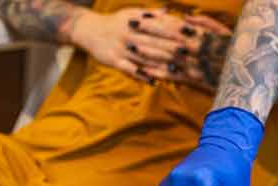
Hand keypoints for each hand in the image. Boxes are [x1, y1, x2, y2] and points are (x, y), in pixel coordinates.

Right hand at [70, 8, 188, 83]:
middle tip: (188, 54)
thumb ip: (150, 14)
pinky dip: (140, 75)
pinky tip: (152, 81)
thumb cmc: (115, 22)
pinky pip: (129, 69)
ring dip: (160, 64)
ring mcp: (121, 49)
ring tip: (176, 70)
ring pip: (144, 58)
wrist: (88, 30)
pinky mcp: (113, 60)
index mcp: (135, 23)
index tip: (189, 36)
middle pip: (153, 43)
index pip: (158, 27)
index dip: (174, 32)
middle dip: (171, 49)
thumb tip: (168, 12)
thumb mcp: (130, 13)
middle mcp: (129, 35)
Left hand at [135, 15, 232, 90]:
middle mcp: (194, 49)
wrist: (250, 72)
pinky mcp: (196, 80)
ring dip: (149, 53)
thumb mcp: (222, 31)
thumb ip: (204, 23)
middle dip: (147, 35)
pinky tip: (146, 73)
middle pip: (166, 40)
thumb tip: (186, 17)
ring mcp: (194, 64)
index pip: (173, 27)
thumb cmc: (236, 49)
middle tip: (129, 30)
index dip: (155, 22)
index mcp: (200, 35)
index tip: (140, 18)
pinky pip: (176, 77)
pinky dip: (161, 74)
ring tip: (132, 49)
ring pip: (167, 57)